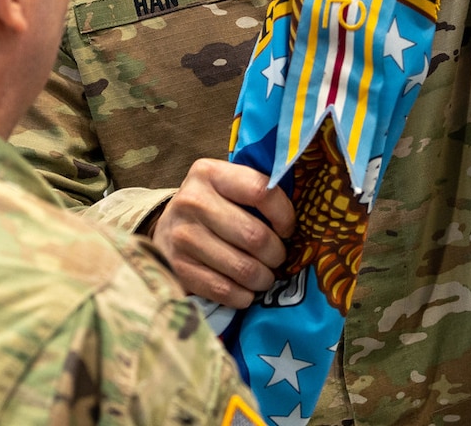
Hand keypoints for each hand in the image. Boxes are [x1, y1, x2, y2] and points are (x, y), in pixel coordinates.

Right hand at [152, 159, 295, 308]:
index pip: (261, 192)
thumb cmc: (211, 206)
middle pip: (255, 236)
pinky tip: (246, 291)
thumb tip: (304, 215)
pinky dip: (243, 296)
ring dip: (263, 278)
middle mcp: (192, 202)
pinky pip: (224, 290)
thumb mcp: (227, 186)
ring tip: (264, 276)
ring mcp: (182, 236)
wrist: (166, 229)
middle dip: (276, 254)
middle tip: (277, 258)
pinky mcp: (176, 268)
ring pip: (243, 268)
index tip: (287, 229)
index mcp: (210, 173)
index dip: (284, 215)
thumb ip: (257, 192)